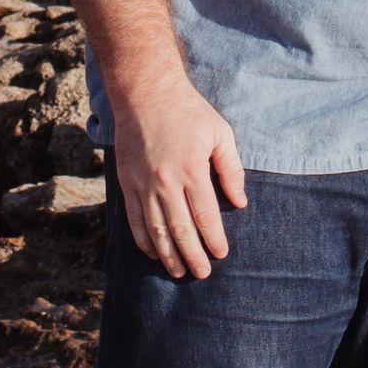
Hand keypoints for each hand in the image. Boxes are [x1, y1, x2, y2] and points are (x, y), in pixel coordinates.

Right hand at [111, 70, 247, 279]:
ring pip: (156, 230)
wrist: (147, 94)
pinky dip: (144, 240)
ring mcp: (143, 184)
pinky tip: (154, 252)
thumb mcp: (220, 133)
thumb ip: (231, 168)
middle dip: (192, 255)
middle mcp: (165, 181)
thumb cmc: (189, 112)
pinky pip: (134, 220)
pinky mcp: (127, 183)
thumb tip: (240, 202)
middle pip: (180, 229)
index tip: (221, 253)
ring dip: (168, 255)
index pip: (205, 215)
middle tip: (202, 273)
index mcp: (192, 169)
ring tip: (179, 272)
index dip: (214, 238)